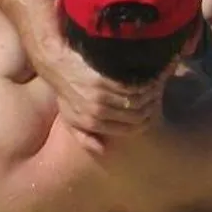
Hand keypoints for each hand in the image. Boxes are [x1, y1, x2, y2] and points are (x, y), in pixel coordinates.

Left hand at [40, 33, 164, 140]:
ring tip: (155, 84)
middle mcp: (97, 112)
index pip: (129, 129)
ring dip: (149, 92)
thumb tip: (103, 150)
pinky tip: (147, 75)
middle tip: (157, 95)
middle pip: (137, 114)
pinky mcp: (101, 80)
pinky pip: (129, 85)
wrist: (54, 61)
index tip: (152, 111)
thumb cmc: (65, 89)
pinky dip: (141, 81)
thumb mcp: (70, 118)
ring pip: (136, 99)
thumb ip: (85, 137)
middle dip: (151, 106)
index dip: (145, 121)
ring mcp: (99, 96)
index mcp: (92, 123)